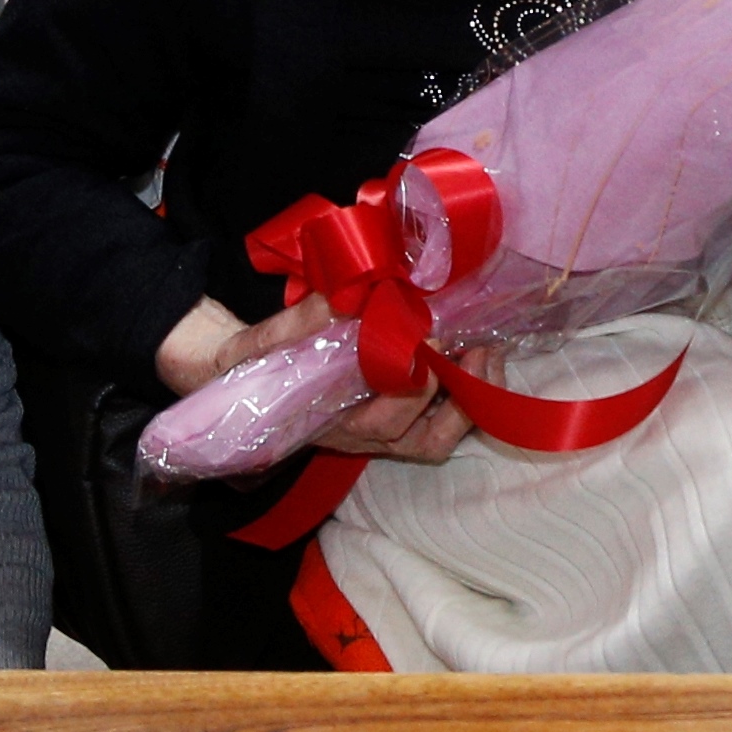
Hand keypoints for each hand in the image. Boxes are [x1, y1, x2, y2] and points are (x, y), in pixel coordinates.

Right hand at [155, 294, 470, 463]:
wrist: (243, 384)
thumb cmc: (258, 360)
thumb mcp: (271, 337)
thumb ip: (307, 318)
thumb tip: (354, 290)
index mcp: (328, 417)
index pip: (379, 416)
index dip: (413, 384)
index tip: (434, 338)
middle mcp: (358, 436)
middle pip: (418, 435)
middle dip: (455, 391)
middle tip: (477, 344)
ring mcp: (379, 439)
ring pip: (435, 441)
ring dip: (470, 404)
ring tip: (488, 354)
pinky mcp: (395, 432)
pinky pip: (438, 435)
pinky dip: (465, 406)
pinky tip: (479, 364)